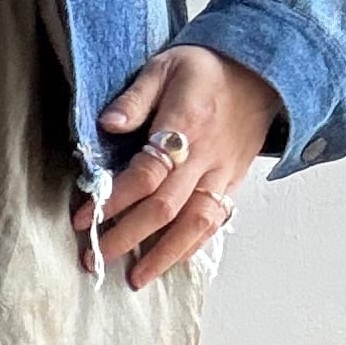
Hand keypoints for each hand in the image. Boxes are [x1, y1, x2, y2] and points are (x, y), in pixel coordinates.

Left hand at [74, 48, 280, 287]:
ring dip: (163, 255)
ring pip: (195, 224)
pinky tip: (169, 262)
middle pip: (166, 207)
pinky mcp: (233, 183)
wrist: (261, 71)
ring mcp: (223, 173)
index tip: (84, 217)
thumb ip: (135, 97)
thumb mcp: (165, 66)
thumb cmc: (206, 68)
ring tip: (135, 278)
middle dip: (128, 236)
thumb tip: (107, 124)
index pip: (147, 173)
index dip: (114, 199)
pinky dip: (191, 246)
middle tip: (97, 257)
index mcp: (186, 124)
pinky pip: (214, 222)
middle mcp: (206, 156)